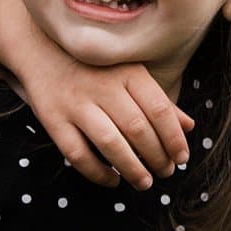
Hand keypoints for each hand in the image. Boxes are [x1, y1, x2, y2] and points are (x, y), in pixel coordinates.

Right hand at [30, 63, 195, 190]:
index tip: (182, 157)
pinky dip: (97, 172)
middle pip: (137, 129)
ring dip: (132, 168)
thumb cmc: (96, 67)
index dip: (174, 138)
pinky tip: (112, 180)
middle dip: (157, 157)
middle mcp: (103, 86)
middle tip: (166, 172)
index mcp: (128, 72)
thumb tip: (189, 127)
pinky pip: (77, 153)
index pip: (159, 109)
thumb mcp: (130, 73)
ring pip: (110, 143)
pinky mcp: (53, 119)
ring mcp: (76, 103)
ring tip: (145, 182)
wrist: (41, 48)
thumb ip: (158, 100)